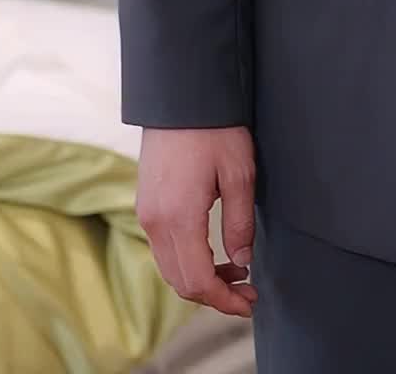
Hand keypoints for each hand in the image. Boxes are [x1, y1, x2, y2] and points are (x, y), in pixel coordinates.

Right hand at [136, 126, 257, 318]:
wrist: (181, 94)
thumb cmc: (214, 128)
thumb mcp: (239, 173)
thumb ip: (240, 223)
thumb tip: (242, 260)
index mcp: (178, 218)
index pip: (197, 281)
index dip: (224, 300)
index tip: (249, 303)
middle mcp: (155, 221)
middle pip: (180, 281)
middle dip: (215, 294)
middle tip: (247, 291)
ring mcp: (146, 212)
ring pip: (170, 267)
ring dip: (201, 278)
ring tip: (236, 269)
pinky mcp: (146, 203)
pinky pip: (164, 248)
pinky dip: (188, 260)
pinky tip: (213, 251)